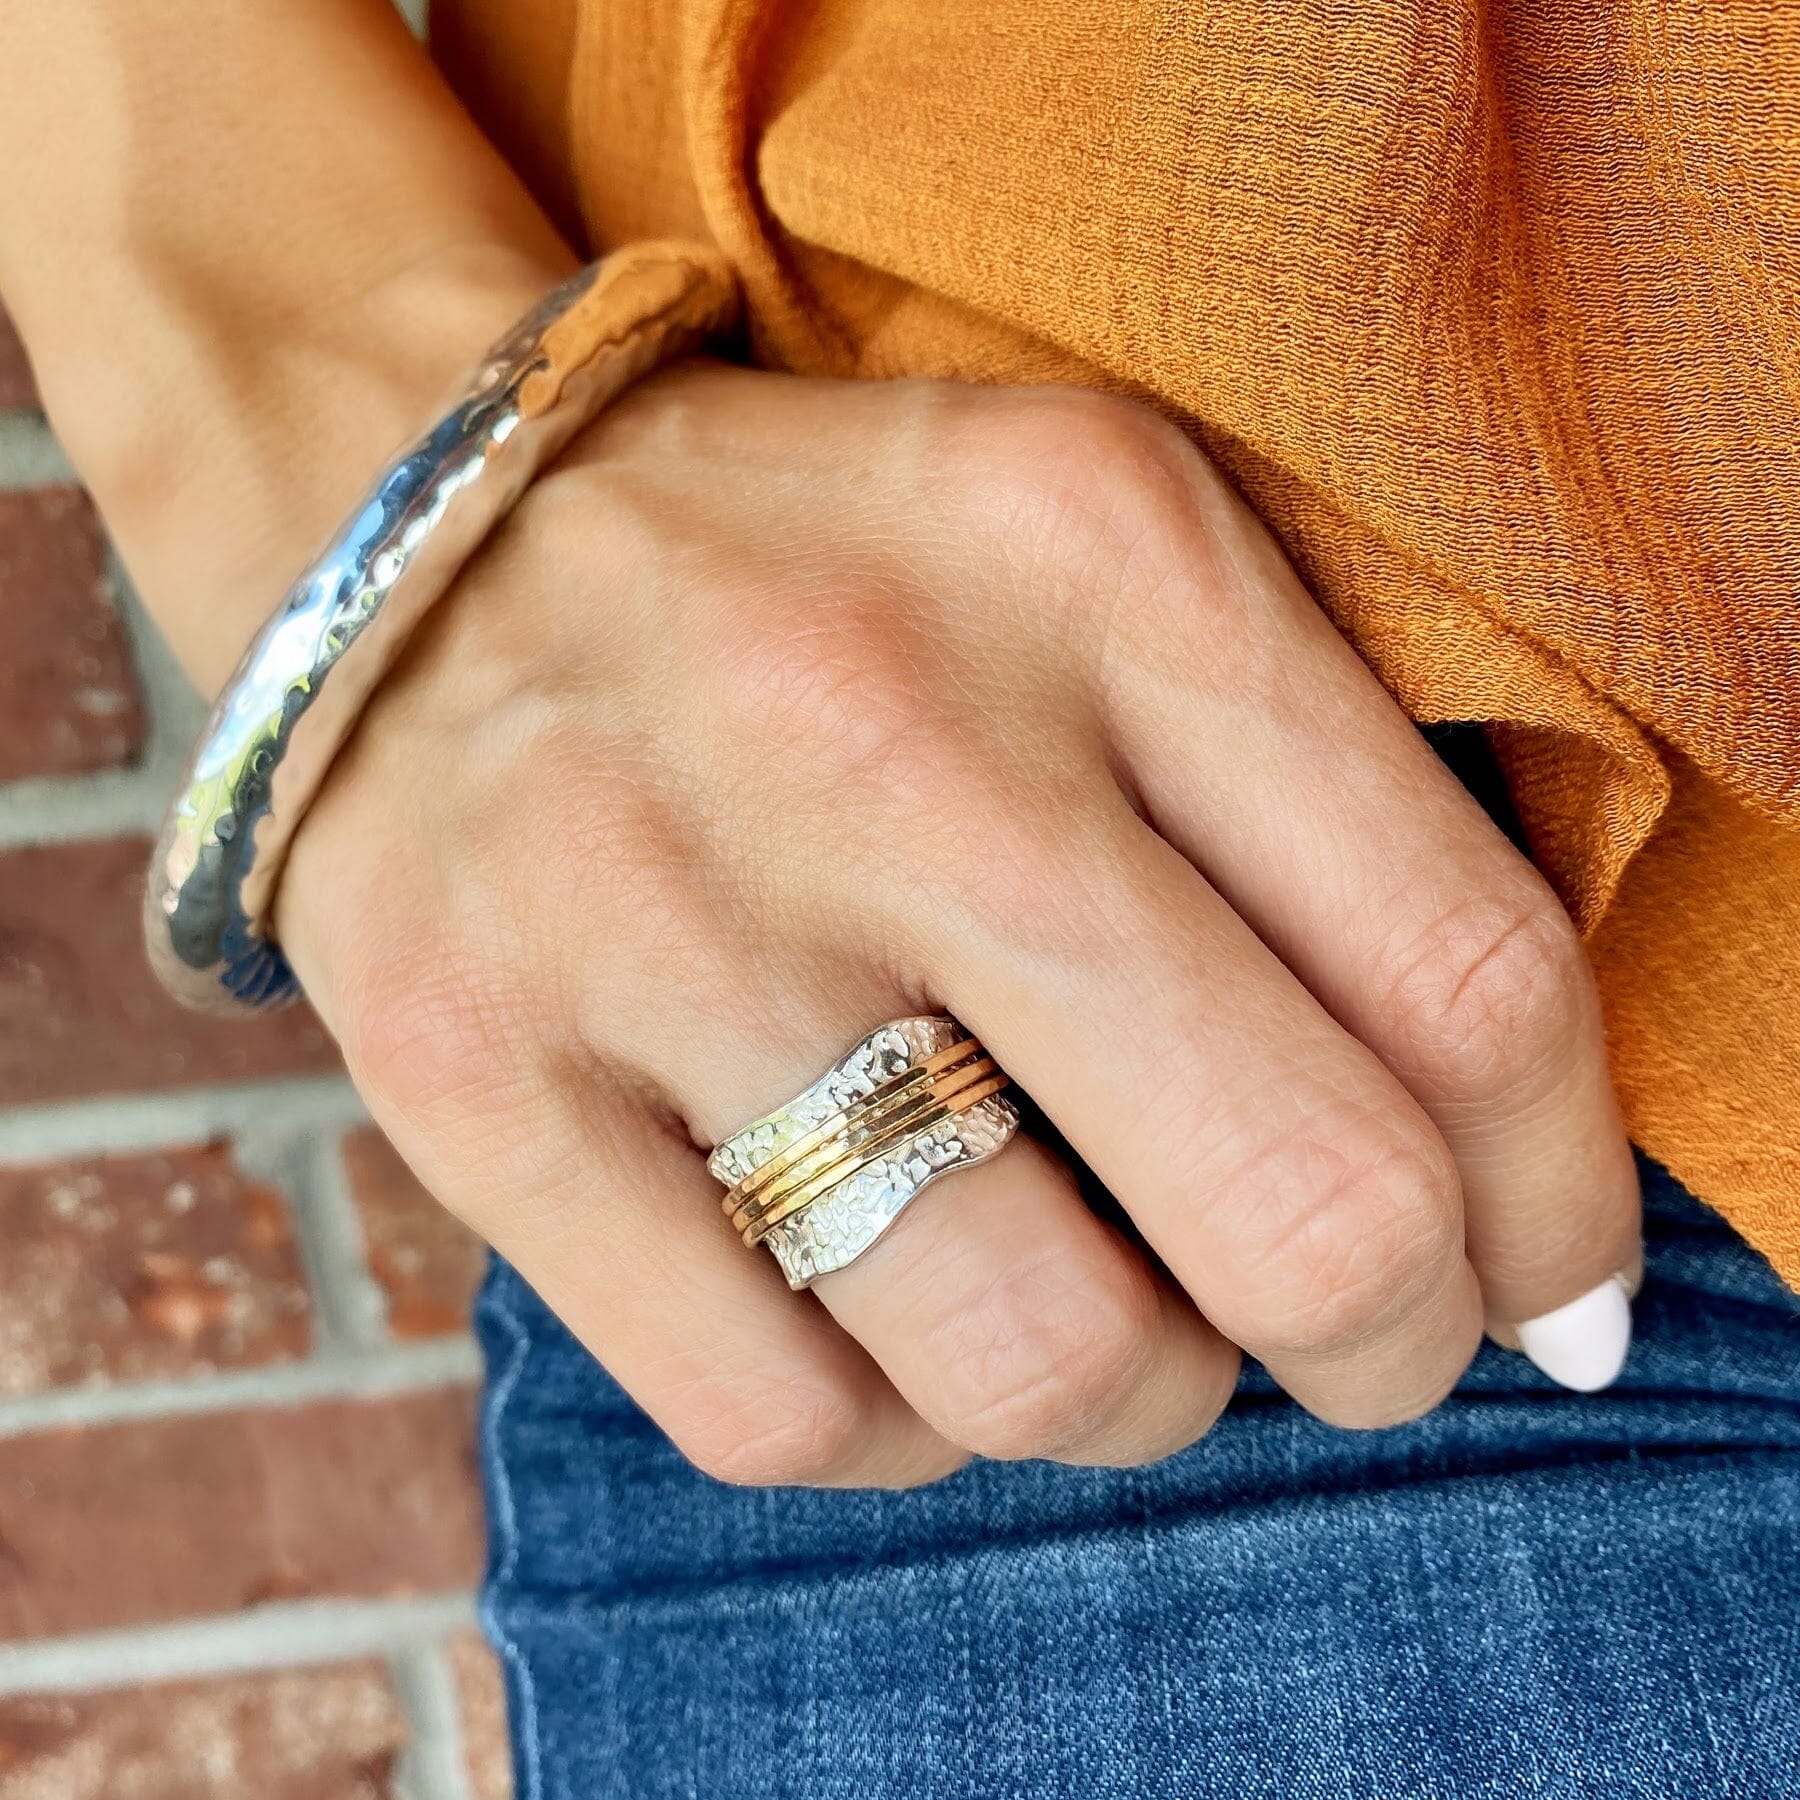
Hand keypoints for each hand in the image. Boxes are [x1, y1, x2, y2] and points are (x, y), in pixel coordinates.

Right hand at [279, 359, 1640, 1485]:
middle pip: (1300, 1207)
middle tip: (1371, 1339)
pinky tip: (905, 1326)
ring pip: (1043, 1362)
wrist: (429, 523)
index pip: (1465, 971)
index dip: (1562, 1197)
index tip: (1552, 1282)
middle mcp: (890, 734)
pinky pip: (789, 1418)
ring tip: (1113, 1320)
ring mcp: (658, 912)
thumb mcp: (1105, 553)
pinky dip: (904, 1425)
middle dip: (1390, 1339)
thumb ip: (1328, 801)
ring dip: (1140, 1395)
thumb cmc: (836, 573)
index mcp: (1102, 560)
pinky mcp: (476, 1072)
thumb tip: (1501, 1174)